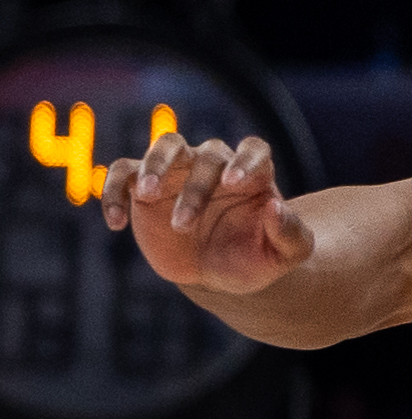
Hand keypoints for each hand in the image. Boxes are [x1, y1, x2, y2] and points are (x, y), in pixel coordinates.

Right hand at [100, 131, 314, 297]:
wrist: (217, 274)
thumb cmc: (254, 258)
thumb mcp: (284, 255)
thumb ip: (290, 234)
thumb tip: (276, 208)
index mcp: (254, 175)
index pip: (254, 149)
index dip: (245, 161)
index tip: (233, 183)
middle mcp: (217, 165)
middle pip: (207, 155)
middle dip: (195, 188)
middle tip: (184, 224)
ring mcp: (179, 172)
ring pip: (167, 145)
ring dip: (155, 165)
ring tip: (145, 195)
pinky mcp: (144, 188)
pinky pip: (123, 173)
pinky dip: (114, 190)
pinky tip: (117, 222)